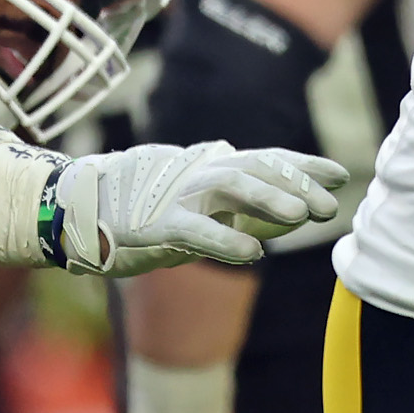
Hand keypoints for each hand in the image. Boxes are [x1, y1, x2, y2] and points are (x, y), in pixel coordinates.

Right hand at [55, 143, 346, 274]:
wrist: (71, 209)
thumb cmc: (140, 209)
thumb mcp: (198, 206)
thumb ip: (242, 208)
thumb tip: (295, 211)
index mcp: (208, 169)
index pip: (265, 160)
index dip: (304, 165)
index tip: (342, 174)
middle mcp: (197, 174)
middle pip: (255, 168)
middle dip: (296, 183)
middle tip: (332, 203)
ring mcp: (174, 195)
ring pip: (228, 187)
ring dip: (268, 199)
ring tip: (302, 215)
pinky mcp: (152, 223)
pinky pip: (194, 230)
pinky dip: (224, 239)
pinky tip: (253, 252)